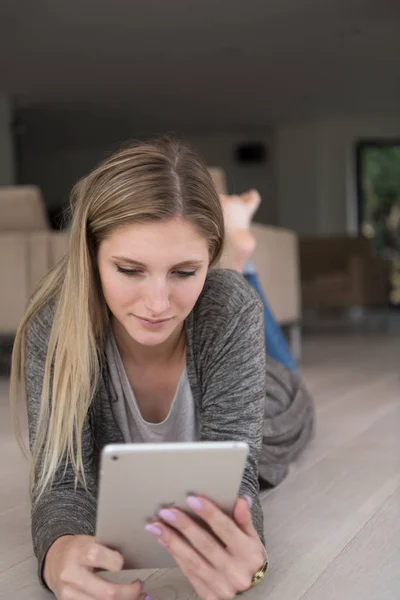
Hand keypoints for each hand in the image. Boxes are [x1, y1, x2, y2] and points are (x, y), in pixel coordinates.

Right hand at [43, 534, 148, 599]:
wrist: (54, 561)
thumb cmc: (79, 549)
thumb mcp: (91, 541)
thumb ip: (108, 550)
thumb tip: (136, 557)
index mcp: (79, 552)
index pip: (100, 558)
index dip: (119, 563)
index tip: (127, 564)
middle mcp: (72, 575)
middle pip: (106, 592)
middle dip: (129, 593)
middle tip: (139, 587)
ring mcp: (69, 594)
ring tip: (137, 596)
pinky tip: (122, 599)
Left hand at [145, 496, 266, 598]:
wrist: (250, 590)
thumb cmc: (247, 557)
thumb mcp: (251, 537)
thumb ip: (244, 519)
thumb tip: (241, 500)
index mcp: (250, 554)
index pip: (226, 529)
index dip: (209, 513)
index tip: (192, 499)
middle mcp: (237, 572)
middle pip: (206, 545)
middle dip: (184, 526)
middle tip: (167, 512)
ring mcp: (222, 587)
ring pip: (193, 561)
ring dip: (172, 541)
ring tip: (156, 526)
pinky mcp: (209, 596)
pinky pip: (188, 572)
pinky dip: (175, 555)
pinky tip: (164, 541)